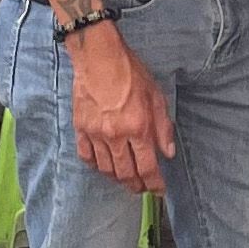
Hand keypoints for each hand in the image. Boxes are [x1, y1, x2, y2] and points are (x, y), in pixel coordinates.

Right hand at [68, 23, 173, 191]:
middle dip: (136, 185)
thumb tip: (167, 152)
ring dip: (117, 178)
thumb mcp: (156, 96)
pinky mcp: (81, 129)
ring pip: (106, 169)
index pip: (148, 167)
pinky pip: (86, 156)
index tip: (158, 190)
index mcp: (138, 127)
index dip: (154, 183)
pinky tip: (103, 166)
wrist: (99, 57)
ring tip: (125, 179)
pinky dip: (95, 166)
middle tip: (142, 188)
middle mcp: (117, 135)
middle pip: (126, 173)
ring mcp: (96, 134)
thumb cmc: (130, 72)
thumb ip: (163, 127)